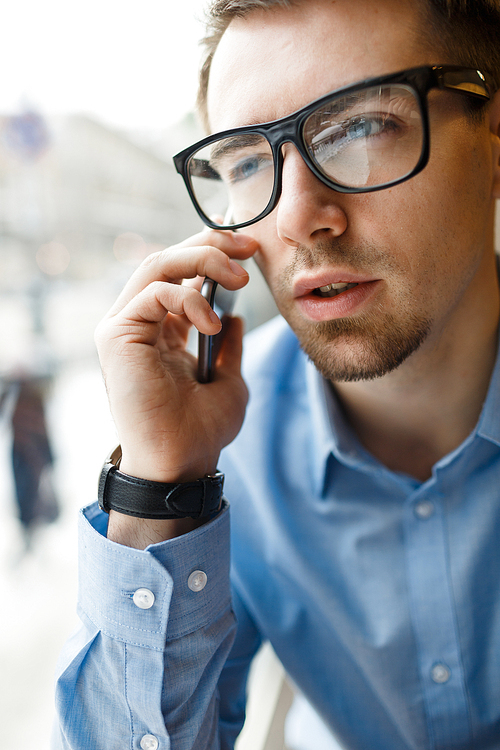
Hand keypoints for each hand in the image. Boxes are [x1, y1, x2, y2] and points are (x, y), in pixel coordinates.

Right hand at [95, 228, 257, 491]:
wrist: (181, 463)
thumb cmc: (200, 430)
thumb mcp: (228, 379)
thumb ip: (227, 345)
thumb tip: (233, 315)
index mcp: (161, 332)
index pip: (180, 276)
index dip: (211, 254)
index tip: (249, 251)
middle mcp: (138, 324)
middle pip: (166, 261)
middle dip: (210, 245)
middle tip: (247, 247)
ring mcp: (124, 328)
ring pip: (157, 266)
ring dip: (203, 263)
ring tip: (238, 278)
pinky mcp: (117, 336)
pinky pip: (154, 293)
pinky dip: (188, 299)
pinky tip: (211, 324)